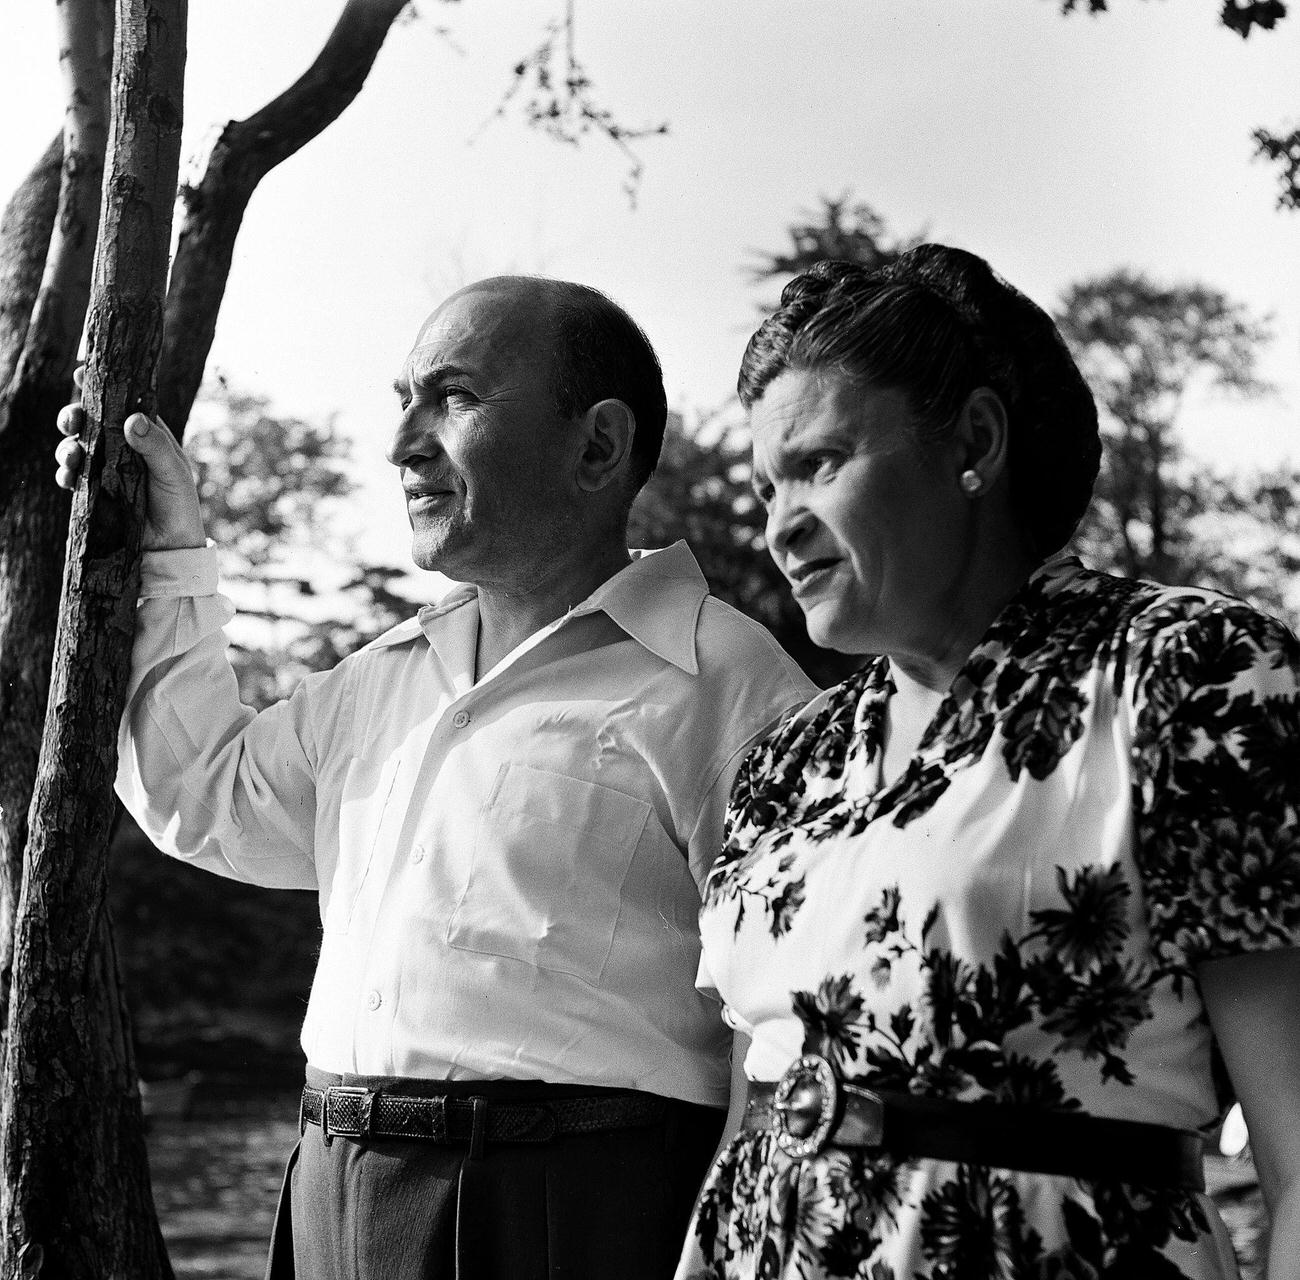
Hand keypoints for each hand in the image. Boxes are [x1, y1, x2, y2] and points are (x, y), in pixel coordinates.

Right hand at [55, 368, 206, 550]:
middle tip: (73, 420)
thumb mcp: (173, 472)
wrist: (170, 547)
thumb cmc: (179, 504)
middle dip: (73, 416)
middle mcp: (121, 448)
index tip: (82, 373)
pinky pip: (71, 477)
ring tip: (72, 455)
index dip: (98, 387)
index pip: (119, 404)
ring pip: (75, 447)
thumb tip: (132, 418)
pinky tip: (68, 476)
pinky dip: (65, 474)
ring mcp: (104, 469)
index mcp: (144, 435)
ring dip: (67, 447)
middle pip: (89, 422)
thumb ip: (156, 446)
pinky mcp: (93, 491)